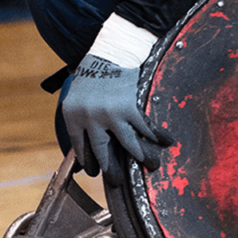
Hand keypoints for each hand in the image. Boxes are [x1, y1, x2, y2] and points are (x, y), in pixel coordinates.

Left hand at [60, 54, 173, 176]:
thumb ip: (81, 121)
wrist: (109, 54)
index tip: (95, 173)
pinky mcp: (129, 108)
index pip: (80, 146)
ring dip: (142, 157)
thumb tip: (85, 149)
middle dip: (111, 169)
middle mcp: (89, 117)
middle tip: (117, 182)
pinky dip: (156, 136)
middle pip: (102, 151)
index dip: (88, 161)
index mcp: (72, 116)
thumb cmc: (93, 79)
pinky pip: (144, 128)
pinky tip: (165, 142)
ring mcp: (110, 114)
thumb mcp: (76, 100)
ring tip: (152, 166)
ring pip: (127, 145)